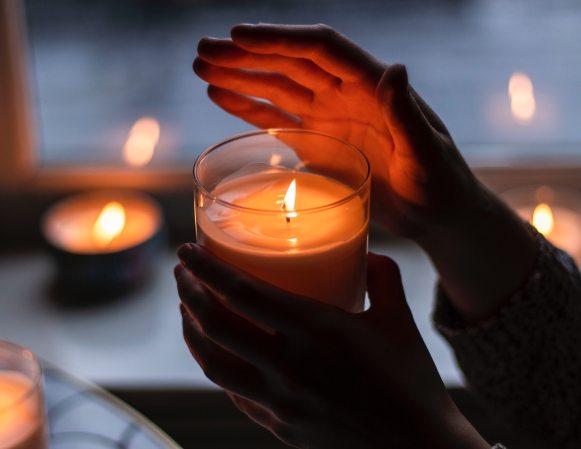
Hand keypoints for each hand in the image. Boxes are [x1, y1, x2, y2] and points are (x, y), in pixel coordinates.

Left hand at [175, 244, 488, 448]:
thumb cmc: (413, 384)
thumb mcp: (401, 321)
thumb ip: (384, 278)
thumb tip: (369, 254)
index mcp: (316, 331)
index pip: (243, 293)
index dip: (206, 269)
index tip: (186, 251)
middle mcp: (288, 366)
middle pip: (215, 325)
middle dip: (188, 293)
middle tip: (182, 274)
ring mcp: (278, 401)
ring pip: (212, 364)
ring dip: (191, 333)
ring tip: (187, 311)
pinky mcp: (277, 426)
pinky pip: (233, 393)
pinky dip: (216, 368)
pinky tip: (217, 355)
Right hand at [194, 23, 483, 238]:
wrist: (435, 213)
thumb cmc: (440, 182)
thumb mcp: (426, 151)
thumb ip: (406, 113)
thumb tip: (395, 68)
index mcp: (371, 86)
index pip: (320, 50)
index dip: (280, 40)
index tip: (239, 36)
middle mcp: (345, 94)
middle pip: (288, 64)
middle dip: (246, 55)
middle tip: (204, 50)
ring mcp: (328, 118)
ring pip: (276, 88)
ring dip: (239, 77)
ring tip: (202, 67)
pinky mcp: (318, 143)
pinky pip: (277, 120)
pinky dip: (248, 107)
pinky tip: (221, 97)